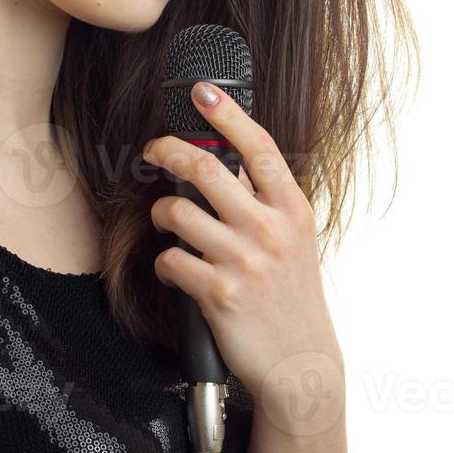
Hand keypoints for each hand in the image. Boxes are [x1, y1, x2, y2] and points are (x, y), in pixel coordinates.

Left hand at [142, 81, 345, 413]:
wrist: (300, 362)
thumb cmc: (291, 294)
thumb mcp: (294, 239)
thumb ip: (265, 200)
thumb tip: (228, 160)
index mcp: (292, 209)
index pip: (259, 146)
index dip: (227, 112)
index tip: (201, 90)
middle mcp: (269, 229)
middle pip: (204, 166)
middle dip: (167, 150)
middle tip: (154, 151)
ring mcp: (244, 260)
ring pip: (177, 211)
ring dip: (162, 214)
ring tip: (170, 225)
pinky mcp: (218, 292)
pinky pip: (169, 259)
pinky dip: (165, 262)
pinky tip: (176, 270)